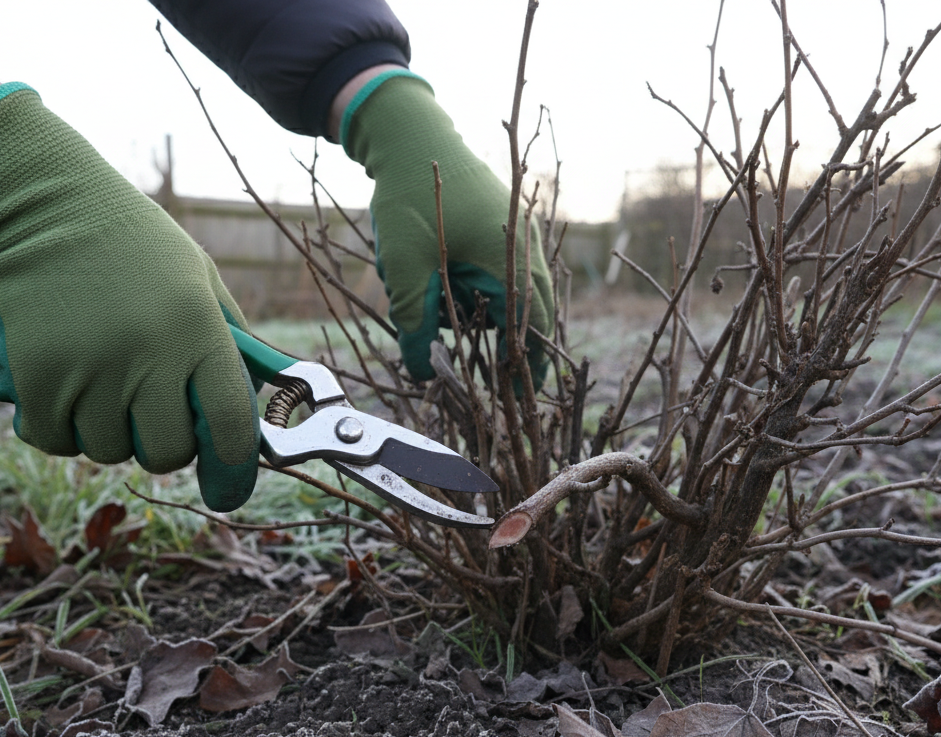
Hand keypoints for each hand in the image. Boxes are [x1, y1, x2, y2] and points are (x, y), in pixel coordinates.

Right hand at [0, 85, 259, 511]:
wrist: (42, 206)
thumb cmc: (133, 244)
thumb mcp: (200, 280)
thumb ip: (232, 344)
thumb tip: (261, 406)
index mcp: (198, 330)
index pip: (229, 427)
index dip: (235, 468)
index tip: (230, 487)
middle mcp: (146, 357)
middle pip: (167, 452)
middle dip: (166, 442)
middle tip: (153, 408)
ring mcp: (88, 371)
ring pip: (110, 450)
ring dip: (111, 430)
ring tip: (105, 380)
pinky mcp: (36, 380)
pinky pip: (58, 440)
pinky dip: (63, 426)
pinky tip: (68, 387)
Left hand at [340, 73, 553, 387]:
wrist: (408, 135)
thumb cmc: (410, 198)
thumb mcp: (406, 268)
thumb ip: (415, 324)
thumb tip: (422, 373)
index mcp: (512, 260)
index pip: (534, 329)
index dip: (527, 368)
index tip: (519, 397)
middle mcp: (523, 249)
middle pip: (513, 314)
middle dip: (474, 327)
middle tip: (438, 324)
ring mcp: (513, 236)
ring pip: (494, 292)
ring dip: (458, 299)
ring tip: (414, 274)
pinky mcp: (495, 229)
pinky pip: (485, 270)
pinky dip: (457, 278)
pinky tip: (423, 262)